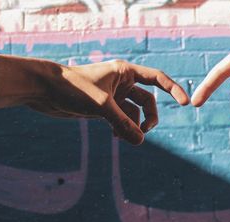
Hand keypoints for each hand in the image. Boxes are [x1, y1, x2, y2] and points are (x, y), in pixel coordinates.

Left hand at [26, 60, 189, 144]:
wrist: (44, 90)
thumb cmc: (72, 88)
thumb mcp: (101, 106)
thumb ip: (122, 124)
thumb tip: (140, 142)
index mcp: (125, 72)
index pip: (157, 79)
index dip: (174, 90)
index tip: (186, 103)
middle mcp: (122, 82)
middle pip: (147, 102)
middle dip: (149, 118)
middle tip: (144, 133)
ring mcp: (113, 96)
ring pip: (134, 114)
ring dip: (133, 127)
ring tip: (125, 138)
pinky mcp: (104, 108)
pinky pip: (122, 121)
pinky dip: (122, 130)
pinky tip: (115, 137)